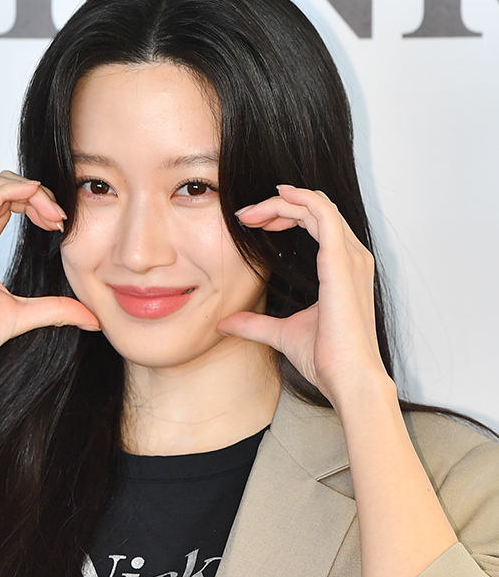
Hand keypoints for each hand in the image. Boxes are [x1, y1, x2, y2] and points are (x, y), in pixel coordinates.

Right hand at [0, 171, 99, 389]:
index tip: (62, 226)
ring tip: (54, 215)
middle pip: (7, 189)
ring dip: (32, 191)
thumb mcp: (24, 316)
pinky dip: (12, 191)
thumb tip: (93, 318)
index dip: (40, 205)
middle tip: (62, 218)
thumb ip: (57, 310)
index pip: (11, 205)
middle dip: (40, 195)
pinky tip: (36, 196)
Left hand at [217, 185, 388, 408]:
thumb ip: (254, 324)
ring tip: (251, 213)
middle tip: (244, 216)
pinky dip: (300, 200)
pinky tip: (276, 198)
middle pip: (316, 209)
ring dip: (281, 203)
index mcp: (343, 268)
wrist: (348, 379)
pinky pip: (322, 214)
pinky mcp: (342, 262)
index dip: (283, 216)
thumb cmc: (326, 359)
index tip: (252, 224)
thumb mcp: (281, 333)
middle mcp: (352, 257)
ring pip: (317, 206)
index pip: (316, 223)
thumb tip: (224, 323)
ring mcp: (350, 257)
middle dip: (277, 206)